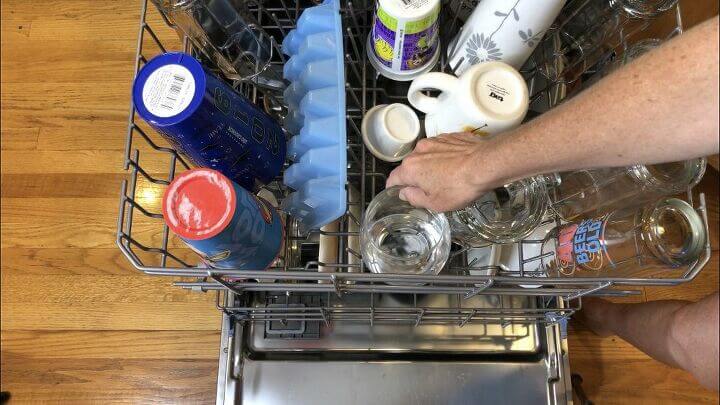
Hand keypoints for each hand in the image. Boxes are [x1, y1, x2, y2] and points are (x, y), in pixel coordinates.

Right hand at [385, 132, 500, 211]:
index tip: (397, 191)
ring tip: (447, 177)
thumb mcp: (435, 203)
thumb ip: (414, 198)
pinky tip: (456, 167)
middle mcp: (419, 150)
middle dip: (417, 177)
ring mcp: (435, 141)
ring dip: (431, 165)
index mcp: (411, 168)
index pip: (393, 178)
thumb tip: (406, 193)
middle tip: (430, 189)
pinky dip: (445, 157)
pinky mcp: (450, 137)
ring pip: (426, 156)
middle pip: (411, 166)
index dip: (394, 187)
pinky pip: (441, 148)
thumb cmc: (461, 185)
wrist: (486, 164)